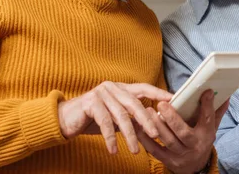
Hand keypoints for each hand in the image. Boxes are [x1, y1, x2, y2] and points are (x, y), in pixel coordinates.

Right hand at [57, 82, 171, 153]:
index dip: (158, 94)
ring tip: (135, 150)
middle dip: (146, 120)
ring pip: (120, 115)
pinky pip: (105, 123)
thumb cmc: (93, 118)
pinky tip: (114, 150)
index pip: (143, 88)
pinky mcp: (90, 103)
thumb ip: (130, 117)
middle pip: (134, 103)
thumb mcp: (114, 117)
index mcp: (120, 87)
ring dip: (129, 135)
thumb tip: (152, 125)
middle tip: (155, 134)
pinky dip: (110, 139)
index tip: (173, 99)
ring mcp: (100, 93)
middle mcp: (111, 87)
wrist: (66, 120)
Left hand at [135, 90, 228, 173]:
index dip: (207, 105)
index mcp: (206, 134)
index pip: (208, 119)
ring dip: (157, 126)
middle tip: (162, 103)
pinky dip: (146, 139)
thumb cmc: (201, 140)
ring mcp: (181, 155)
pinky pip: (155, 150)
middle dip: (172, 118)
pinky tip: (138, 127)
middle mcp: (194, 146)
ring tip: (148, 111)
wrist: (196, 168)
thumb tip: (226, 95)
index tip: (206, 91)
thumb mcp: (211, 127)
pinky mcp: (168, 161)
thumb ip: (216, 111)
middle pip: (183, 132)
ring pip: (168, 141)